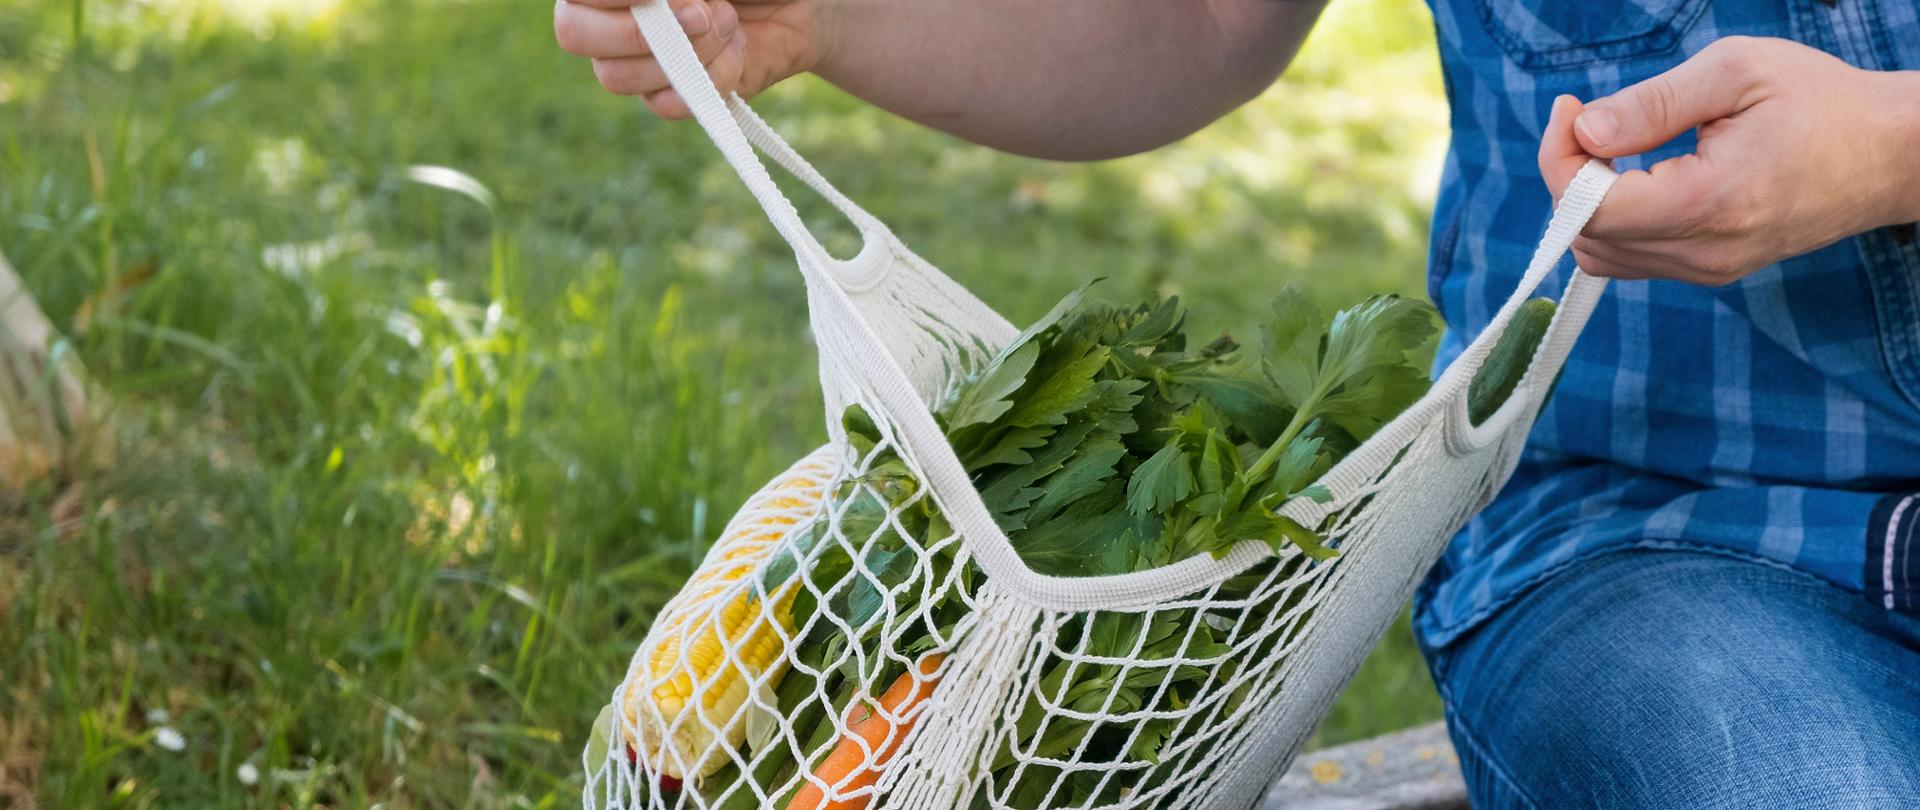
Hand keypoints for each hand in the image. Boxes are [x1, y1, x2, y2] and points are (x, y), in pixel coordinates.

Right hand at [554, 0, 821, 118]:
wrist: (801, 3)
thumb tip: (654, 2)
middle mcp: (610, 16)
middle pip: (575, 35)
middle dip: (639, 29)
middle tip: (701, 13)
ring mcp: (639, 59)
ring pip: (618, 77)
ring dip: (687, 50)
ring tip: (730, 22)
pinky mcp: (674, 94)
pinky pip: (666, 105)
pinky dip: (711, 78)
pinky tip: (737, 51)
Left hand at [1538, 37, 1919, 285]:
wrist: (1891, 152)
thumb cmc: (1821, 102)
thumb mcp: (1736, 73)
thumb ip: (1652, 105)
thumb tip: (1584, 130)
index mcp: (1707, 203)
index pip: (1588, 208)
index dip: (1559, 159)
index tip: (1570, 109)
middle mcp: (1704, 252)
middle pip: (1586, 237)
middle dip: (1568, 178)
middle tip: (1588, 121)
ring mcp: (1709, 269)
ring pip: (1604, 255)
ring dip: (1588, 202)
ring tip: (1614, 146)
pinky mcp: (1713, 270)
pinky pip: (1635, 257)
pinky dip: (1616, 219)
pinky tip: (1637, 173)